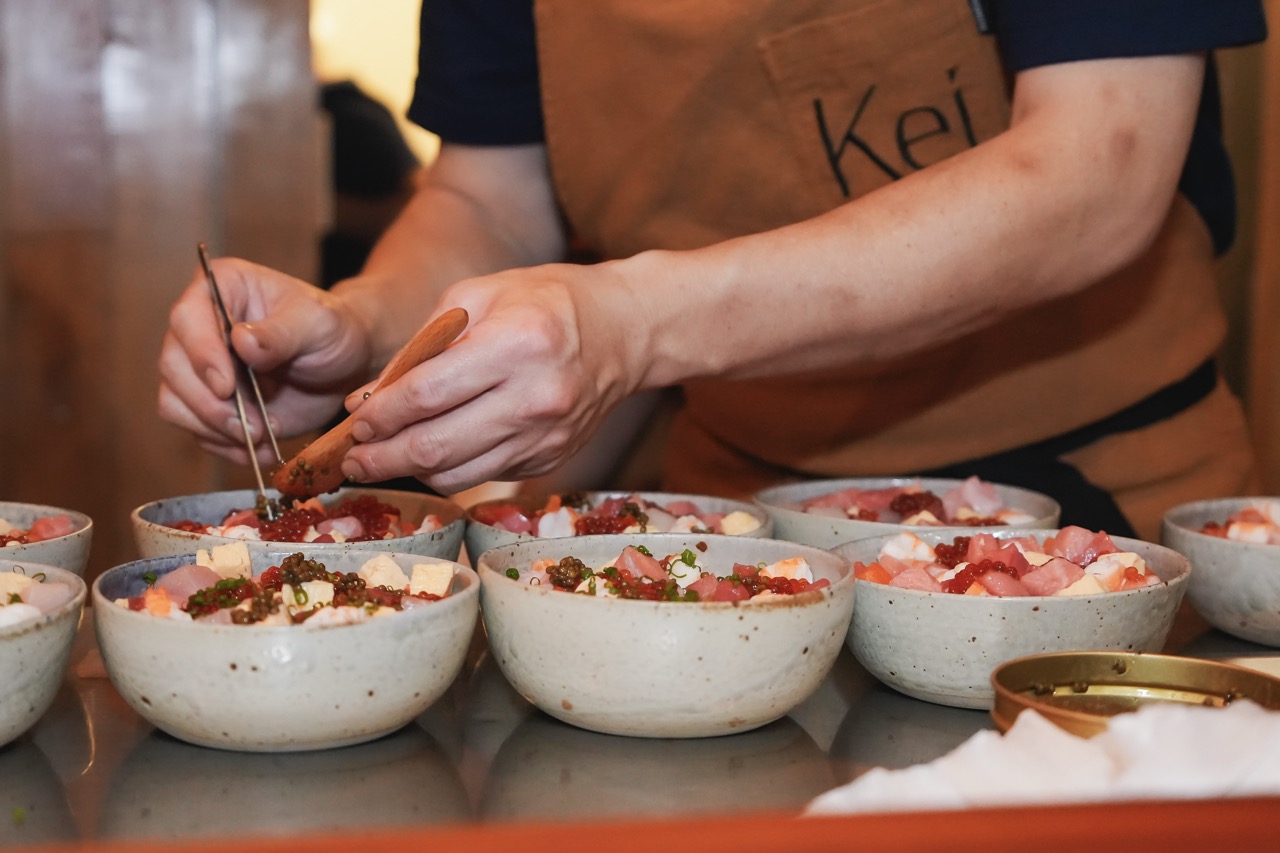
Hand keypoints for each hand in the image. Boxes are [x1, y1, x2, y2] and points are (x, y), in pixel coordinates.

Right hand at [158, 257, 373, 465]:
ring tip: (261, 436)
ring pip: (175, 403)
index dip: (201, 355)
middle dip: (210, 404)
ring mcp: (199, 367)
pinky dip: (225, 446)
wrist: (343, 365)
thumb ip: (281, 333)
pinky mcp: (207, 403)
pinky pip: (197, 431)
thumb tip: (241, 341)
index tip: (226, 386)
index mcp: (222, 288)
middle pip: (174, 366)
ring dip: (215, 428)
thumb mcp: (318, 325)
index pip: (187, 318)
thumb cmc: (332, 331)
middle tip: (251, 424)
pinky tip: (261, 448)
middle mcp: (200, 326)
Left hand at [337, 261, 642, 493]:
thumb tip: (368, 400)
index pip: (427, 394)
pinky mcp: (551, 459)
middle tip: (351, 459)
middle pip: (437, 446)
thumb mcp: (477, 297)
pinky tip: (430, 454)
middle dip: (382, 457)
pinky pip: (484, 475)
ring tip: (381, 461)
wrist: (624, 331)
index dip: (381, 414)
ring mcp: (547, 436)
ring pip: (457, 473)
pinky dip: (449, 470)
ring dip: (410, 472)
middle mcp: (535, 397)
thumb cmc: (545, 302)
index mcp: (516, 345)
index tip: (355, 421)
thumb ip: (420, 347)